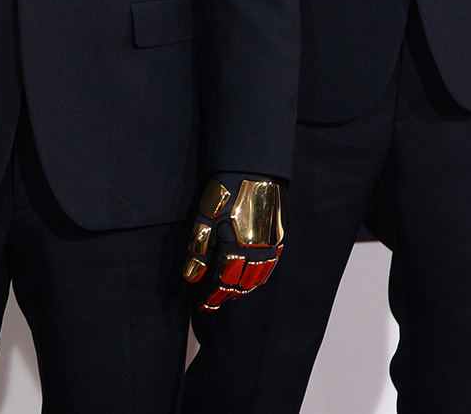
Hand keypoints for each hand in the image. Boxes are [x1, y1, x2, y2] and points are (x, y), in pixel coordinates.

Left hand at [183, 174, 284, 311]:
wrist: (254, 166)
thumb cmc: (226, 188)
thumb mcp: (204, 215)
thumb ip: (198, 247)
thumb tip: (191, 277)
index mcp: (237, 248)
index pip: (222, 283)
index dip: (209, 296)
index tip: (199, 304)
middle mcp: (258, 251)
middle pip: (241, 285)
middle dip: (224, 296)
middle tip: (210, 303)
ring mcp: (272, 244)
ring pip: (257, 278)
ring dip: (242, 289)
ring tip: (228, 293)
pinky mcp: (279, 235)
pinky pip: (270, 265)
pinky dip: (259, 277)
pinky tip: (250, 277)